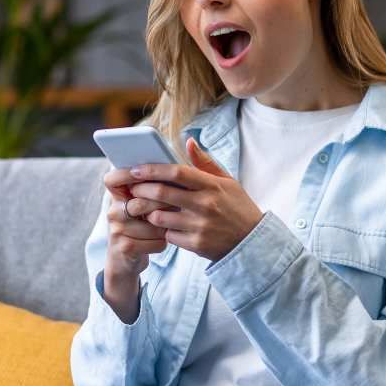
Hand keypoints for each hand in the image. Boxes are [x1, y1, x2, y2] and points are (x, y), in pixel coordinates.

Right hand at [102, 166, 175, 321]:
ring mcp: (117, 230)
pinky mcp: (125, 247)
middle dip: (164, 204)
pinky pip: (156, 241)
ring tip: (170, 226)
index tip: (142, 171)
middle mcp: (113, 211)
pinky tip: (163, 241)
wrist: (126, 260)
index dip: (125, 174)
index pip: (112, 179)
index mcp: (117, 197)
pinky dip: (164, 242)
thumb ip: (151, 189)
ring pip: (153, 222)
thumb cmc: (141, 227)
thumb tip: (175, 168)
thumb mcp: (141, 207)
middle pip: (142, 201)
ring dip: (167, 226)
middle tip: (177, 205)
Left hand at [127, 138, 262, 261]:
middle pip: (163, 193)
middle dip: (141, 189)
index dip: (153, 169)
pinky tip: (163, 225)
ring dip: (148, 212)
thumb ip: (205, 163)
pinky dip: (163, 230)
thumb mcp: (228, 182)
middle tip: (132, 188)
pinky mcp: (196, 244)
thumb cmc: (237, 207)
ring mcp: (200, 226)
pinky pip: (168, 235)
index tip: (136, 169)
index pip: (177, 172)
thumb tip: (189, 141)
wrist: (252, 242)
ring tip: (145, 207)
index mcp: (212, 185)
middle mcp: (206, 204)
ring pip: (160, 216)